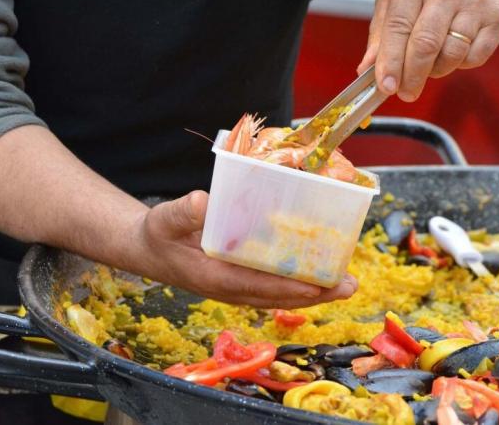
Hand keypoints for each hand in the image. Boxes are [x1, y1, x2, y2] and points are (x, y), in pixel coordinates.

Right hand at [132, 191, 357, 308]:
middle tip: (349, 286)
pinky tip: (320, 274)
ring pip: (281, 295)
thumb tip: (202, 202)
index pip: (258, 286)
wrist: (148, 250)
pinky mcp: (242, 281)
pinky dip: (299, 283)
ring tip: (345, 284)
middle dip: (316, 294)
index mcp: (214, 278)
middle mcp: (231, 288)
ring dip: (314, 292)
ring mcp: (238, 287)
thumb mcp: (164, 220)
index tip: (317, 286)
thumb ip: (182, 213)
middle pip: (280, 296)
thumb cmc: (158, 234)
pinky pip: (275, 286)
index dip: (288, 288)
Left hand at [357, 0, 498, 101]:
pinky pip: (474, 58)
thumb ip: (381, 32)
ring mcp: (474, 4)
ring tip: (430, 63)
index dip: (391, 62)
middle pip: (426, 45)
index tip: (386, 86)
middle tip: (406, 93)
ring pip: (451, 55)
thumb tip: (367, 68)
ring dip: (436, 71)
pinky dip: (460, 64)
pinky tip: (454, 50)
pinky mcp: (497, 18)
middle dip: (412, 77)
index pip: (398, 28)